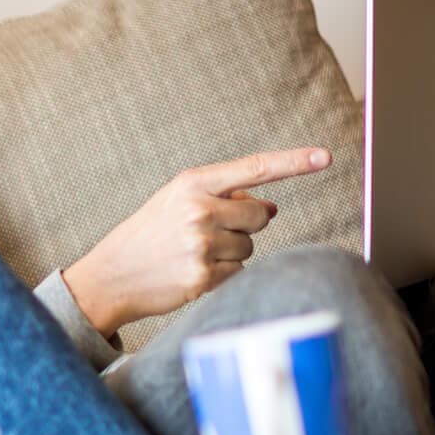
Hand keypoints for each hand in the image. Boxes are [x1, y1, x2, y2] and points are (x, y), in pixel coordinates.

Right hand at [60, 148, 331, 336]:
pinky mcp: (203, 277)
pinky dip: (223, 274)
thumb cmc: (148, 235)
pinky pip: (239, 271)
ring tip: (193, 254)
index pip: (254, 168)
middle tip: (206, 233)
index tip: (325, 157)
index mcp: (191, 184)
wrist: (109, 276)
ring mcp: (200, 245)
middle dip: (244, 225)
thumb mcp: (176, 202)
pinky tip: (193, 272)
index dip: (293, 162)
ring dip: (231, 252)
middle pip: (260, 215)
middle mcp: (198, 210)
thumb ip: (223, 197)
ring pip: (250, 246)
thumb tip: (270, 207)